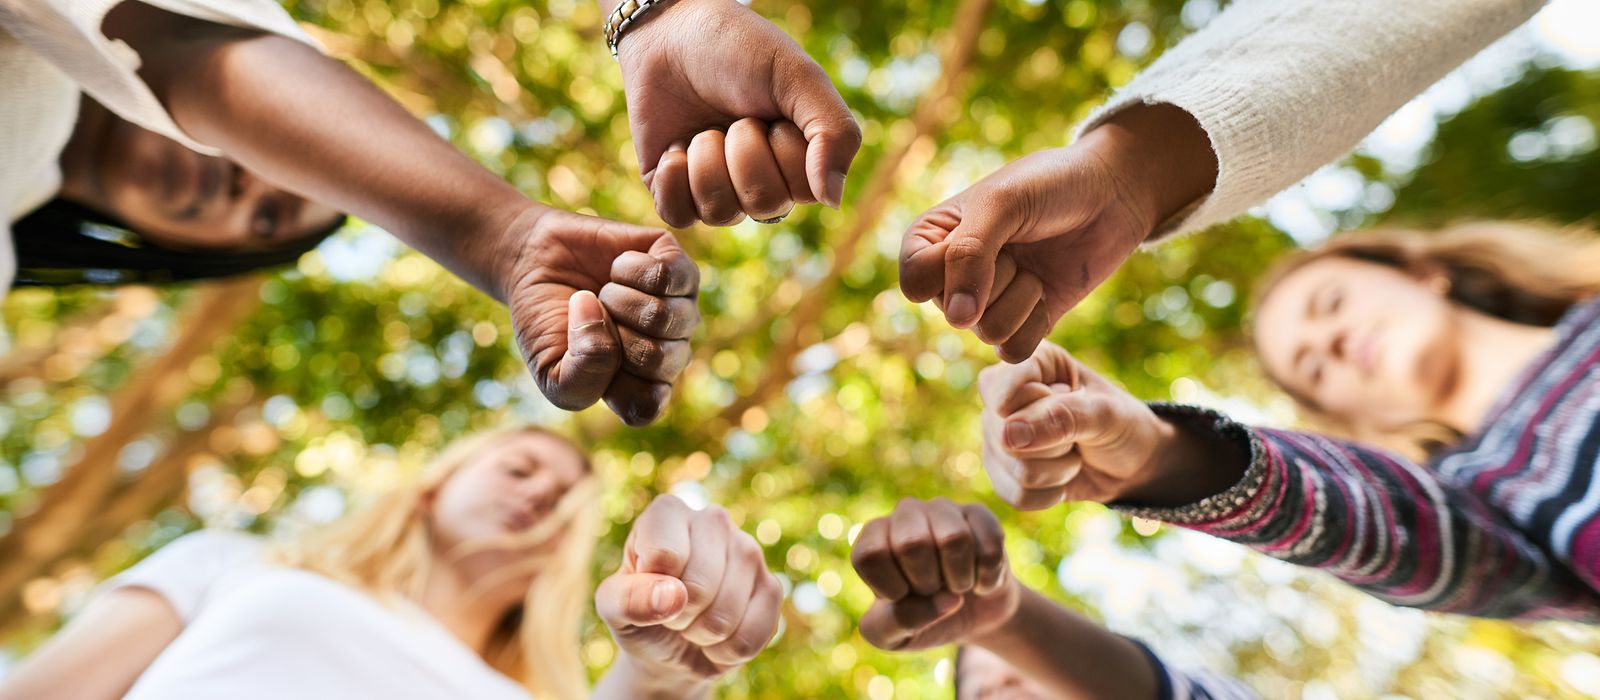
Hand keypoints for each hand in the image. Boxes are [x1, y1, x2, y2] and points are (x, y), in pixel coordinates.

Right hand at [503, 208, 699, 425]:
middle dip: (608, 333)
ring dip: (616, 299)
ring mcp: (681, 310)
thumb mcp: (550, 370)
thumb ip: (581, 379)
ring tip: (603, 293)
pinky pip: (667, 275)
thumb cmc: (547, 322)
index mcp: (643, 386)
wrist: (537, 261)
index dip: (607, 381)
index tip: (583, 358)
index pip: (646, 405)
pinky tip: (617, 269)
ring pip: (662, 315)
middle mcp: (671, 351)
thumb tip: (603, 323)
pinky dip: (628, 268)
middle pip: (656, 358)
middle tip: (593, 317)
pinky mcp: (681, 268)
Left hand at [595, 495, 781, 682]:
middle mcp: (713, 520)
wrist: (669, 648)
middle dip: (679, 616)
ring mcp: (749, 550)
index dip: (653, 590)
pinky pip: (752, 634)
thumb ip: (628, 599)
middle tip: (671, 612)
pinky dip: (727, 651)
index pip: (665, 555)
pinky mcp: (772, 586)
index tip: (647, 590)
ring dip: (702, 636)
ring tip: (693, 623)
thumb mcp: (613, 609)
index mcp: (668, 512)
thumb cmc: (637, 615)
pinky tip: (719, 637)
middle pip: (699, 585)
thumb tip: (673, 595)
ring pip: (726, 614)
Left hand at [612, 0, 860, 226]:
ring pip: (720, 213)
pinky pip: (678, 215)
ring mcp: (714, 190)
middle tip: (736, 117)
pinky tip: (675, 145)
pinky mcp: (672, 191)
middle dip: (745, 151)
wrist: (669, 33)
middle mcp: (759, 182)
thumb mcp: (799, 77)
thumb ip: (835, 134)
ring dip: (707, 160)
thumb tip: (832, 200)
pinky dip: (674, 178)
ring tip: (704, 128)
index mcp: (798, 159)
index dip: (786, 151)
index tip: (773, 114)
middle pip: (764, 205)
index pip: (806, 191)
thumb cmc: (739, 48)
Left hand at [850, 497, 1018, 651]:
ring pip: (954, 538)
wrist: (969, 615)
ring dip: (960, 580)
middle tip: (932, 590)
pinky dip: (987, 577)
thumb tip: (945, 600)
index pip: (871, 555)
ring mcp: (943, 509)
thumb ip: (898, 623)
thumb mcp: (892, 636)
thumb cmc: (921, 620)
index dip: (891, 588)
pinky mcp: (979, 514)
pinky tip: (980, 579)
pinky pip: (990, 544)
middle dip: (928, 583)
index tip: (901, 597)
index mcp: (873, 539)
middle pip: (912, 543)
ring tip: (956, 585)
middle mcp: (904, 515)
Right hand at [900, 104, 1215, 360]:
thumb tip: (957, 320)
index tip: (983, 234)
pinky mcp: (1022, 324)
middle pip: (954, 311)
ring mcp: (987, 303)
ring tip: (1035, 264)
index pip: (916, 280)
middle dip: (996, 277)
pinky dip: (1036, 321)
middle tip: (1019, 242)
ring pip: (986, 331)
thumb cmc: (1051, 185)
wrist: (1112, 194)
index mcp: (930, 239)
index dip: (951, 268)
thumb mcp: (1002, 204)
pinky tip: (1047, 290)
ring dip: (1021, 297)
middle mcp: (952, 276)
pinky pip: (1013, 349)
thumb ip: (968, 256)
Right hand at [977, 341, 1174, 509]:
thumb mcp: (1104, 413)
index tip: (1069, 399)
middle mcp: (1005, 396)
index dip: (1036, 408)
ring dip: (1056, 472)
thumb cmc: (1121, 424)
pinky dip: (1049, 494)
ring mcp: (998, 435)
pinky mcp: (1002, 470)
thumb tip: (1007, 435)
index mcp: (1029, 364)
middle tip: (1078, 434)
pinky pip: (1014, 494)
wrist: (1133, 464)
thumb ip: (1061, 417)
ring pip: (1011, 468)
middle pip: (1004, 436)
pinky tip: (1062, 479)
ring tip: (1073, 453)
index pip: (1001, 389)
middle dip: (1054, 445)